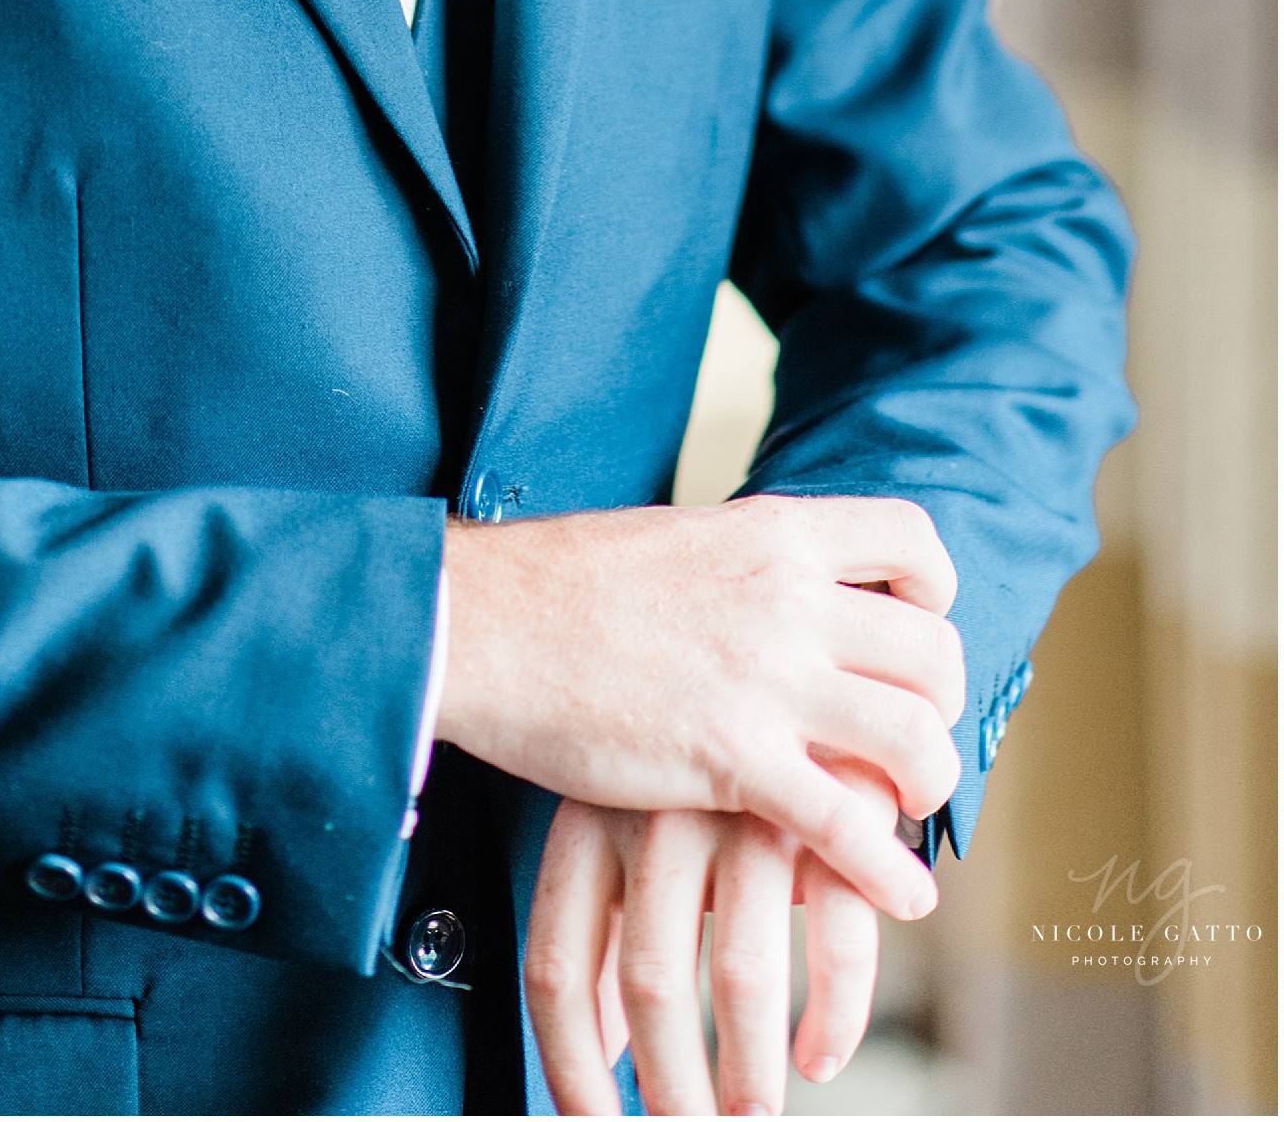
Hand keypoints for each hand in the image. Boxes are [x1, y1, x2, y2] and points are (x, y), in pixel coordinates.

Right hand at [436, 494, 960, 918]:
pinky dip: (889, 868)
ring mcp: (766, 678)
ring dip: (930, 784)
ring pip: (914, 737)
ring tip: (906, 808)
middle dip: (942, 705)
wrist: (485, 621)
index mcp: (772, 533)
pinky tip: (901, 892)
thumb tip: (775, 591)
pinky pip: (848, 822)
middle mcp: (787, 598)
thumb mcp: (676, 541)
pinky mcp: (733, 758)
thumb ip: (743, 566)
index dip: (934, 592)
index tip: (915, 627)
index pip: (912, 540)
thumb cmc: (559, 584)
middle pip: (933, 652)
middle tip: (911, 740)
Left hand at [524, 785, 896, 1116]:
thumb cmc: (694, 767)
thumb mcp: (623, 825)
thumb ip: (606, 933)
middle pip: (649, 983)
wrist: (790, 652)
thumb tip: (602, 1058)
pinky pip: (837, 940)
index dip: (571, 1068)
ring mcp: (749, 809)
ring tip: (752, 1118)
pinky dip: (835, 1017)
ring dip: (750, 1072)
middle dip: (672, 1090)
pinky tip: (820, 1055)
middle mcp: (662, 813)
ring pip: (741, 973)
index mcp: (591, 819)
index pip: (557, 968)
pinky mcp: (835, 811)